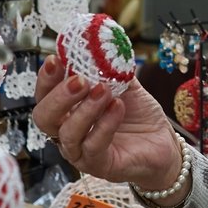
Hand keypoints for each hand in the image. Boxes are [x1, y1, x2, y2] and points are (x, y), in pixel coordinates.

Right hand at [32, 58, 180, 190]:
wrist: (163, 142)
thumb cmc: (138, 115)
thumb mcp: (124, 84)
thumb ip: (110, 67)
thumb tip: (100, 41)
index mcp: (68, 111)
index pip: (45, 95)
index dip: (46, 78)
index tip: (55, 59)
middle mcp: (68, 133)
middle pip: (44, 118)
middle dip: (58, 96)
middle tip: (79, 80)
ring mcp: (81, 152)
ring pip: (68, 134)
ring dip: (85, 109)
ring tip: (104, 91)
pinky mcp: (100, 166)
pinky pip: (94, 146)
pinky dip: (105, 124)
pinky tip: (118, 107)